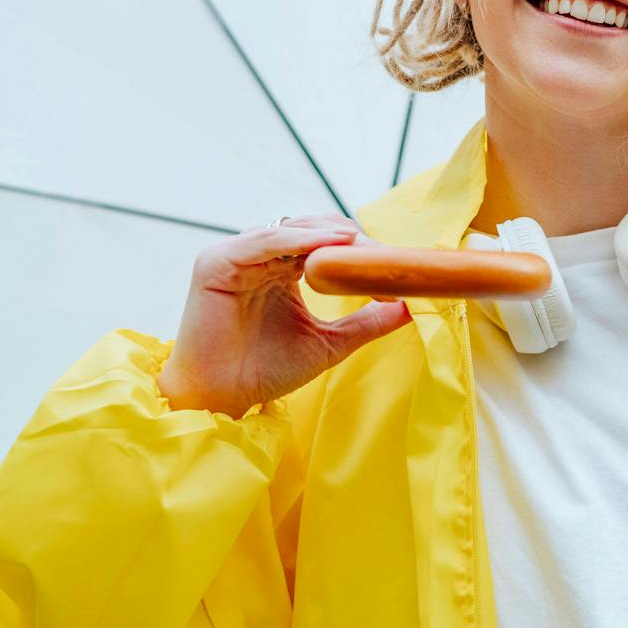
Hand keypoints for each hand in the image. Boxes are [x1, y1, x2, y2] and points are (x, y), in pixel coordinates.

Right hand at [159, 214, 412, 417]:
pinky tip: (326, 244)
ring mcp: (236, 256)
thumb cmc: (266, 371)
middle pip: (308, 230)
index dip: (355, 246)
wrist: (224, 398)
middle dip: (345, 237)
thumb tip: (410, 306)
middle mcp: (258, 258)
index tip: (390, 261)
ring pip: (289, 230)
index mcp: (279, 270)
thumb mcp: (329, 343)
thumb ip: (366, 322)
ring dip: (325, 235)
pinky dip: (297, 240)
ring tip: (359, 244)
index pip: (321, 242)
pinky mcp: (217, 263)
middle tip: (378, 252)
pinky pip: (264, 241)